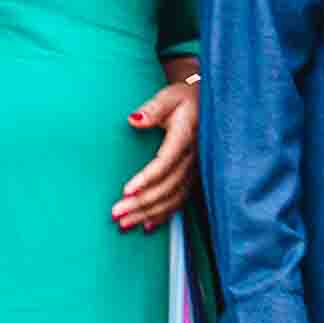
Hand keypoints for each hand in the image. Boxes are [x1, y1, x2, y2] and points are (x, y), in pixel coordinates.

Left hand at [112, 70, 199, 233]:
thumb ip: (152, 109)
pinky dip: (164, 215)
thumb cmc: (184, 99)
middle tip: (116, 214)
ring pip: (173, 198)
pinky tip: (148, 226)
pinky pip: (180, 201)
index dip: (146, 179)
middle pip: (166, 186)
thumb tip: (133, 120)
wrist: (207, 105)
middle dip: (141, 203)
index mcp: (185, 137)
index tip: (126, 191)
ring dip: (149, 213)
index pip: (164, 163)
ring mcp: (195, 171)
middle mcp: (192, 158)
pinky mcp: (194, 178)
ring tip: (125, 224)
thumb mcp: (169, 97)